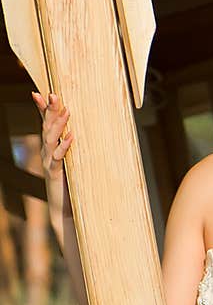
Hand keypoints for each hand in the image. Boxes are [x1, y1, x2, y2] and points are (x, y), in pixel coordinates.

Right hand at [31, 91, 72, 216]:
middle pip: (47, 128)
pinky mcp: (56, 174)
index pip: (45, 125)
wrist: (65, 211)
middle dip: (50, 111)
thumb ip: (71, 151)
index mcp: (50, 149)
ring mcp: (49, 163)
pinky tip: (72, 137)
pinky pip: (59, 158)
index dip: (43, 109)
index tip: (42, 93)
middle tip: (55, 94)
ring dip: (58, 125)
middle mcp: (47, 154)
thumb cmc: (70, 187)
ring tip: (67, 111)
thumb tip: (79, 135)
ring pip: (51, 140)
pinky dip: (65, 147)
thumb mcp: (71, 164)